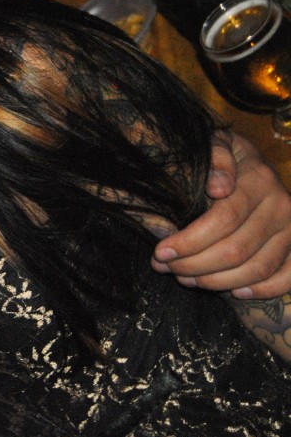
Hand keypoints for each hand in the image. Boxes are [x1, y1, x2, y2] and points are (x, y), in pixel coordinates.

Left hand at [153, 130, 290, 297]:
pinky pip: (288, 277)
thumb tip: (218, 187)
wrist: (255, 160)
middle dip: (194, 265)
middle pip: (236, 250)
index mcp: (258, 181)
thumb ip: (215, 157)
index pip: (223, 221)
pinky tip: (234, 293)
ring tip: (185, 279)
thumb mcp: (216, 143)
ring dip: (217, 281)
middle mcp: (281, 207)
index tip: (160, 252)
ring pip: (257, 268)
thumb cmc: (225, 157)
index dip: (189, 242)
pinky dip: (263, 290)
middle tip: (165, 268)